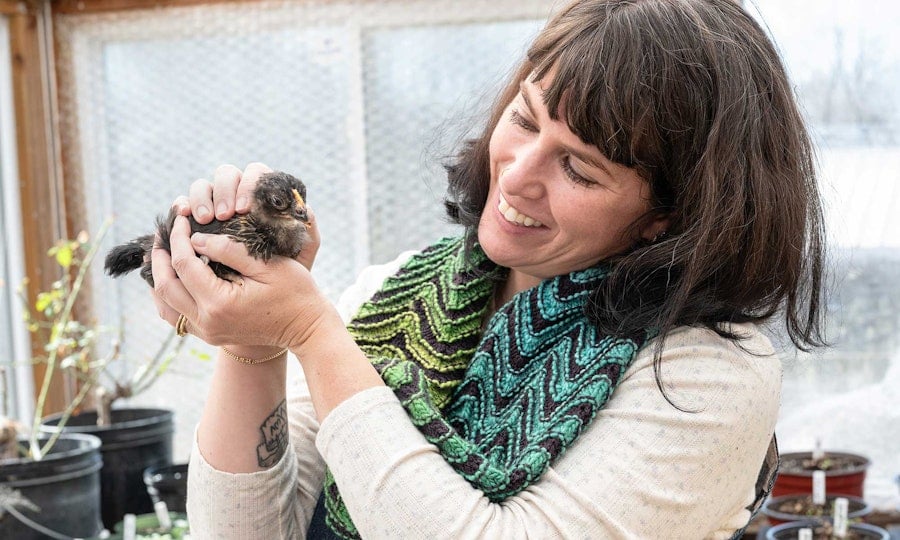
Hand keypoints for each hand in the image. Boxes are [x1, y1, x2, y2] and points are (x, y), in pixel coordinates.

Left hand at [150, 214, 340, 349]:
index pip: (184, 265)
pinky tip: (173, 277)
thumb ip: (230, 250)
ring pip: (165, 305)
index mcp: (220, 302)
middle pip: (166, 286)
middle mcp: (207, 321)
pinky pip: (176, 317)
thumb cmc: (294, 292)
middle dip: (160, 256)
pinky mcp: (209, 335)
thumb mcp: (266, 264)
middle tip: (164, 232)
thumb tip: (196, 238)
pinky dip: (168, 295)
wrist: (306, 327)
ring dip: (159, 277)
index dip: (178, 238)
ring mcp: (207, 332)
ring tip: (162, 253)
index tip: (182, 218)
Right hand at [173, 163, 320, 269]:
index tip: (244, 210)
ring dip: (202, 199)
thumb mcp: (302, 250)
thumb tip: (304, 209)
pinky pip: (184, 204)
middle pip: (226, 175)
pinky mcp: (197, 217)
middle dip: (223, 192)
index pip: (255, 174)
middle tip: (223, 216)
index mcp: (264, 194)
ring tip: (204, 220)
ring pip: (204, 186)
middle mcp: (239, 193)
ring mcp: (216, 203)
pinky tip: (182, 218)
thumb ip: (308, 229)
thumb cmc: (287, 266)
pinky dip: (181, 206)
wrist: (266, 287)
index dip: (248, 186)